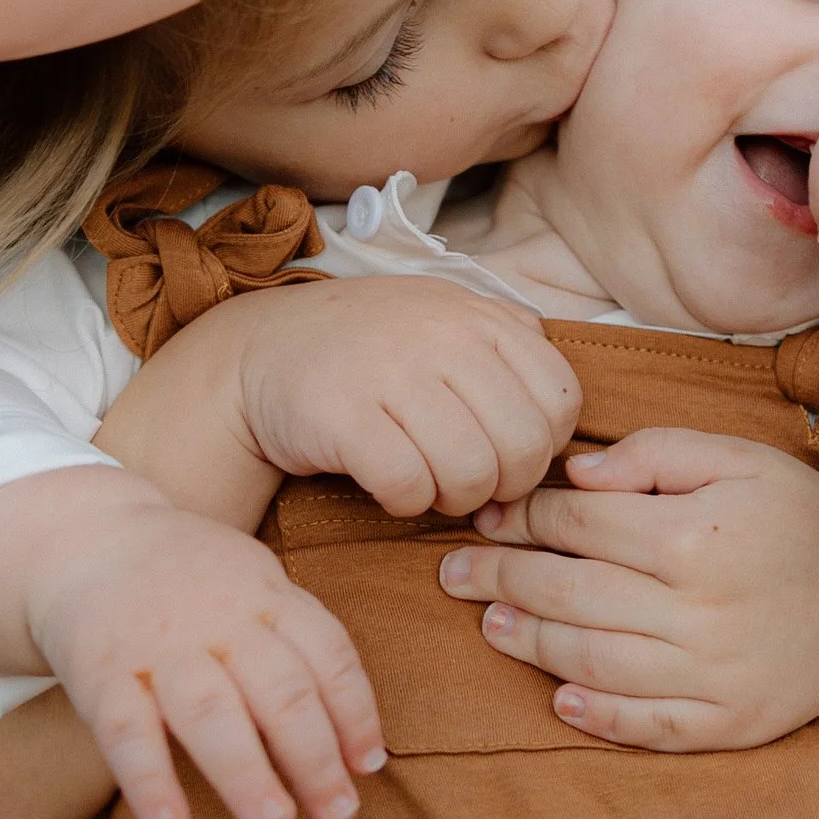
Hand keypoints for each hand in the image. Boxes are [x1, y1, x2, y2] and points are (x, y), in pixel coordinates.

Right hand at [0, 466, 384, 818]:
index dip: (354, 713)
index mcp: (266, 596)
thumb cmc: (190, 583)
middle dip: (314, 757)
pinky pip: (127, 731)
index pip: (328, 654)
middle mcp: (220, 619)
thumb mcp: (253, 584)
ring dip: (247, 773)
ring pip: (211, 711)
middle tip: (338, 816)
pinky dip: (150, 780)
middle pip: (280, 690)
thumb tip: (354, 743)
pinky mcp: (101, 672)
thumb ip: (298, 647)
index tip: (366, 767)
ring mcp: (159, 645)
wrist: (86, 541)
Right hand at [225, 279, 582, 519]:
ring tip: (430, 486)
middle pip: (522, 445)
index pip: (560, 398)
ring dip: (456, 500)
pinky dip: (406, 503)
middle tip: (469, 484)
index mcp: (478, 315)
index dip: (544, 446)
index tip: (506, 455)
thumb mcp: (443, 320)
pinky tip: (391, 487)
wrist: (259, 353)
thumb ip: (507, 345)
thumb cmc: (367, 351)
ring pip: (471, 472)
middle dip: (503, 485)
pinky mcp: (344, 415)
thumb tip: (559, 412)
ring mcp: (391, 371)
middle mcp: (441, 334)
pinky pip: (409, 486)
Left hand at [435, 427, 818, 749]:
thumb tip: (575, 477)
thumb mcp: (738, 456)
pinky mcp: (731, 723)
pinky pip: (646, 727)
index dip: (520, 518)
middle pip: (568, 594)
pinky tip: (557, 697)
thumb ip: (653, 454)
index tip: (485, 516)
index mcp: (693, 536)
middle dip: (499, 579)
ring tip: (490, 625)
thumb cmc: (801, 515)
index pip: (575, 526)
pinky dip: (595, 716)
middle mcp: (697, 610)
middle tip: (452, 574)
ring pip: (591, 663)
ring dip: (528, 644)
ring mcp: (713, 674)